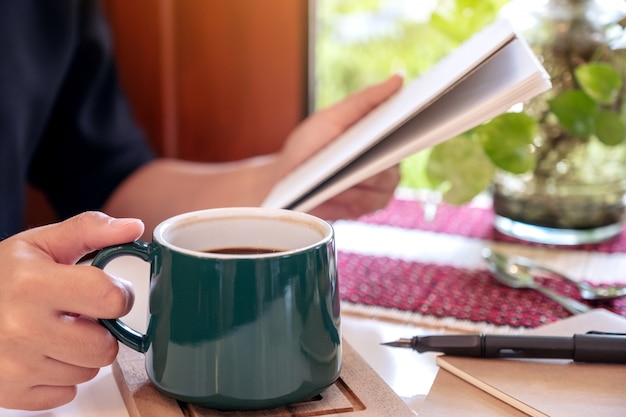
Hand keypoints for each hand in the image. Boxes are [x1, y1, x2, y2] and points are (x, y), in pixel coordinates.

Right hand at [0, 212, 142, 410]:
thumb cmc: (2, 277)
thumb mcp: (41, 243)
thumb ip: (90, 230)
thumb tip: (134, 227)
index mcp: (33, 284)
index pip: (110, 299)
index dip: (119, 295)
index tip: (107, 292)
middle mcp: (21, 327)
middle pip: (104, 346)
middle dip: (101, 330)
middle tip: (80, 316)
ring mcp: (14, 365)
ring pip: (88, 372)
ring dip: (81, 355)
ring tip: (56, 333)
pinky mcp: (9, 393)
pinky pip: (65, 394)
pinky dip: (60, 377)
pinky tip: (43, 354)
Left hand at [276, 74, 402, 218]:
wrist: (283, 184)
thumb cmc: (307, 148)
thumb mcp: (331, 119)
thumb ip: (364, 100)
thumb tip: (399, 79)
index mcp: (380, 138)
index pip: (406, 133)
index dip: (410, 129)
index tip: (406, 124)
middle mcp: (385, 164)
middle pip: (394, 163)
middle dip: (373, 161)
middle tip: (355, 158)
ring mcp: (378, 188)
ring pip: (383, 184)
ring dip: (356, 180)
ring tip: (334, 176)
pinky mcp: (365, 208)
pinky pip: (368, 202)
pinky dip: (349, 196)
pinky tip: (333, 192)